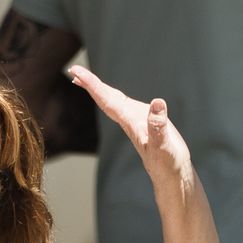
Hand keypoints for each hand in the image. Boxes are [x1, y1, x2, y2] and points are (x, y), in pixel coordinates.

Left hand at [69, 64, 193, 186]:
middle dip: (89, 83)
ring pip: (111, 100)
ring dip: (97, 88)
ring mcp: (133, 120)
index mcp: (130, 122)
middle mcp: (128, 119)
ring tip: (82, 78)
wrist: (169, 174)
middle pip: (105, 98)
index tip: (77, 74)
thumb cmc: (166, 163)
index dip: (92, 85)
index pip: (107, 100)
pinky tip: (108, 93)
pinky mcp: (141, 121)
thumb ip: (158, 126)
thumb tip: (157, 103)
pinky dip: (112, 95)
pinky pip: (122, 104)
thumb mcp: (163, 145)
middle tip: (73, 68)